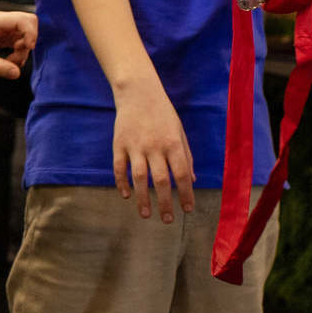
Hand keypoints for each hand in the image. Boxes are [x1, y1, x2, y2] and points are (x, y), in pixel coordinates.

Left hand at [0, 10, 34, 79]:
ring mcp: (4, 29)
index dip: (31, 33)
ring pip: (26, 36)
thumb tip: (16, 73)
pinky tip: (9, 62)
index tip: (28, 48)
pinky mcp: (5, 38)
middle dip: (28, 42)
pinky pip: (21, 43)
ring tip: (9, 63)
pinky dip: (19, 54)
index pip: (23, 19)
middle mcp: (2, 22)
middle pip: (29, 23)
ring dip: (23, 51)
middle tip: (16, 57)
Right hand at [112, 79, 194, 221]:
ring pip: (139, 177)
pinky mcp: (119, 144)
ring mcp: (135, 146)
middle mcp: (155, 146)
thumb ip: (186, 156)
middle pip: (161, 180)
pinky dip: (122, 182)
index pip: (182, 174)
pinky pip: (119, 168)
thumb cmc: (163, 114)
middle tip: (168, 220)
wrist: (138, 92)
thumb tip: (192, 181)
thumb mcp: (179, 132)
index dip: (186, 194)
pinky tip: (126, 195)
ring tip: (146, 215)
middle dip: (165, 202)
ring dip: (143, 198)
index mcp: (173, 143)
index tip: (188, 209)